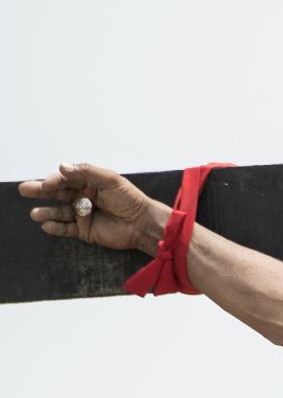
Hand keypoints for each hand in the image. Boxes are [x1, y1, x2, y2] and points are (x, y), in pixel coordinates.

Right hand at [18, 163, 164, 252]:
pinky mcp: (84, 230)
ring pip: (59, 212)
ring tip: (35, 214)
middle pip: (58, 193)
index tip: (46, 184)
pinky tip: (47, 225)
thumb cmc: (129, 199)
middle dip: (41, 191)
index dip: (55, 180)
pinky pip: (66, 229)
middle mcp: (83, 197)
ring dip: (46, 212)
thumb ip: (87, 172)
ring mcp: (82, 214)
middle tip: (25, 189)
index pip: (67, 179)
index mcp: (89, 182)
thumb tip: (62, 166)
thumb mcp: (111, 180)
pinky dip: (55, 227)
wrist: (142, 223)